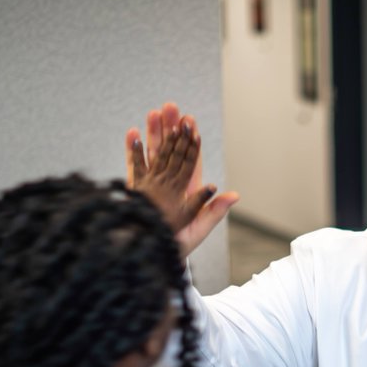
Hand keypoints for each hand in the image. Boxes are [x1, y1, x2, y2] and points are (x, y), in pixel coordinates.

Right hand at [126, 102, 238, 256]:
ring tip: (152, 114)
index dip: (191, 141)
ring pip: (153, 154)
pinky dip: (133, 150)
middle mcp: (170, 184)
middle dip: (171, 129)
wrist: (153, 258)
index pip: (191, 161)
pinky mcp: (137, 190)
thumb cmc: (178, 247)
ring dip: (153, 134)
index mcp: (187, 191)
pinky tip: (132, 134)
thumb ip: (213, 211)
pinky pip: (135, 166)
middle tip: (170, 107)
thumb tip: (233, 195)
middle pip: (171, 151)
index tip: (190, 122)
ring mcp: (153, 185)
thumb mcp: (199, 230)